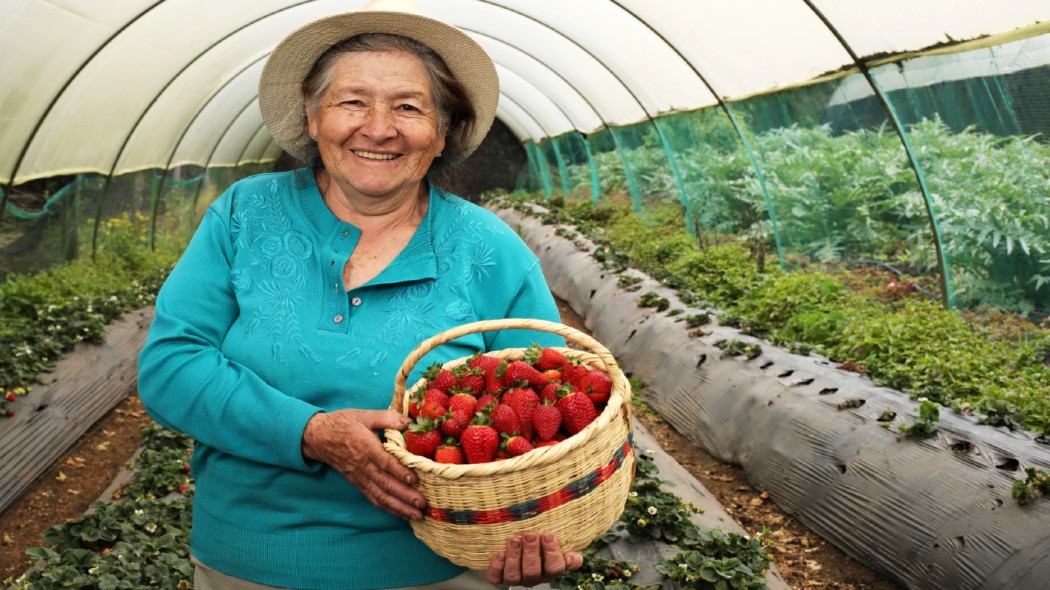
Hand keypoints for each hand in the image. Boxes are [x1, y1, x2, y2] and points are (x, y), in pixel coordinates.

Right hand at [301, 409, 424, 520]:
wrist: (318, 437)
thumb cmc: (343, 424)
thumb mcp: (364, 415)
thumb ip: (387, 418)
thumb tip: (409, 422)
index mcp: (366, 447)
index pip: (384, 462)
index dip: (399, 471)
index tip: (414, 479)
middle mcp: (363, 466)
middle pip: (385, 484)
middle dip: (405, 496)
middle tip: (422, 504)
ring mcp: (360, 477)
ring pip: (380, 496)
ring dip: (399, 507)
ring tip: (417, 515)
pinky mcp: (358, 483)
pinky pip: (373, 498)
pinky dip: (388, 508)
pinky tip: (402, 514)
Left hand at [485, 532, 583, 586]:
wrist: (517, 543)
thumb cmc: (540, 540)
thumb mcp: (555, 540)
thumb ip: (567, 542)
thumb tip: (574, 547)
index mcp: (549, 569)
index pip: (556, 567)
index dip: (553, 553)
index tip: (549, 535)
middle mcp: (533, 576)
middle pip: (534, 571)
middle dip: (532, 552)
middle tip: (530, 535)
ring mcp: (516, 578)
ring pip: (514, 576)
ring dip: (514, 557)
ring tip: (514, 539)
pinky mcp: (498, 577)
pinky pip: (496, 577)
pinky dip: (497, 566)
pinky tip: (500, 553)